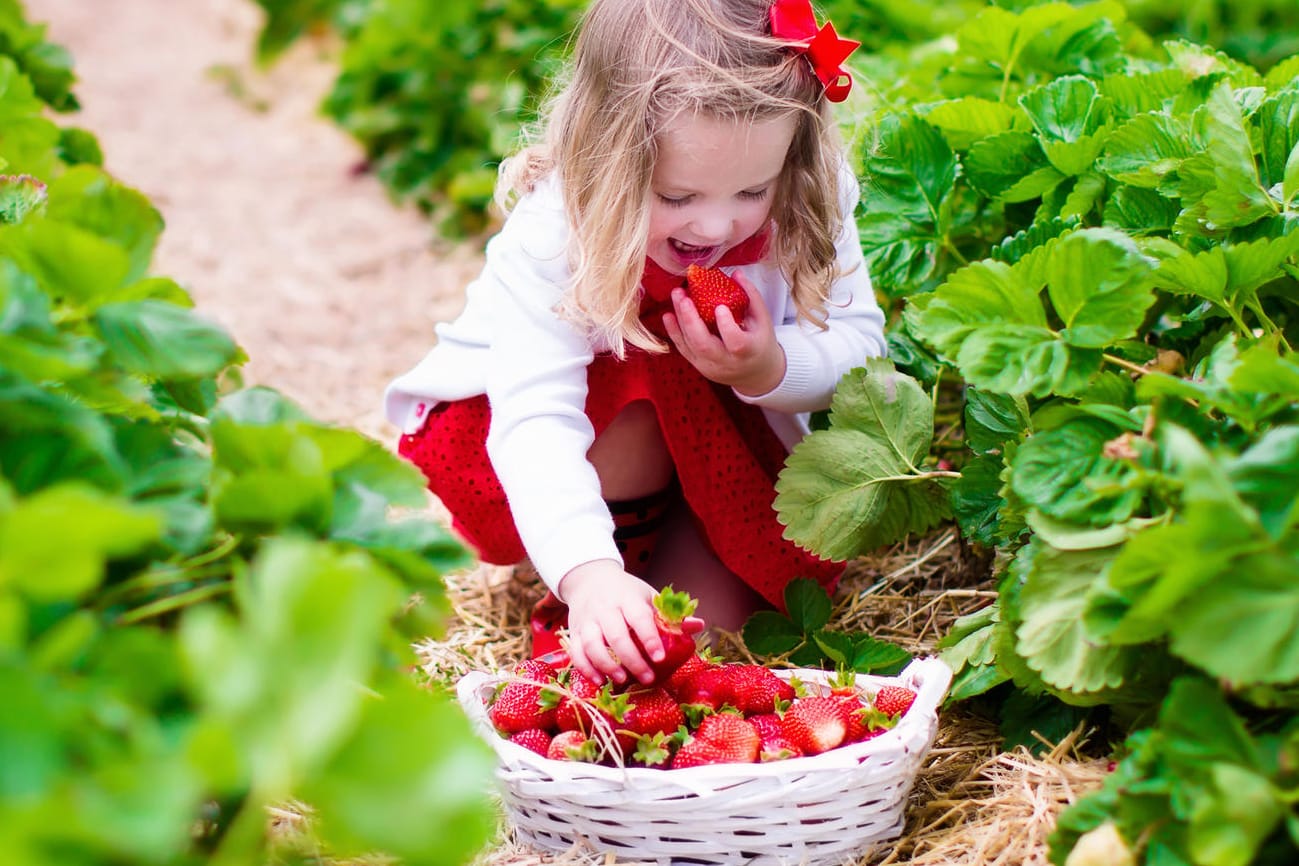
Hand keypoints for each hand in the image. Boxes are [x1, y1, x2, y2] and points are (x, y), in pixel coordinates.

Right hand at [557, 559, 703, 685]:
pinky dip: (586, 669)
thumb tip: (699, 625)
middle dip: (632, 659)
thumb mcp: (647, 596)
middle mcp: (604, 608)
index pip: (639, 618)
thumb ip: (669, 615)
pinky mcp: (573, 632)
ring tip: (622, 680)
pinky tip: (600, 681)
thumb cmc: (624, 592)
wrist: (589, 578)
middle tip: (647, 677)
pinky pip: (576, 653)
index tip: (660, 657)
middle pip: (616, 635)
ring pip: (592, 645)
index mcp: (627, 598)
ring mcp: (586, 620)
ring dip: (606, 665)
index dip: (649, 638)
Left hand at [662, 271, 785, 395]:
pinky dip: (674, 331)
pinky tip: (668, 315)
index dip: (726, 326)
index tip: (719, 306)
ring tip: (677, 296)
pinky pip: (683, 349)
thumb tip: (735, 273)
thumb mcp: (763, 320)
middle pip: (704, 345)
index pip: (736, 342)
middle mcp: (727, 363)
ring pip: (690, 346)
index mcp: (748, 351)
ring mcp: (710, 367)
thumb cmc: (760, 342)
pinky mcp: (698, 366)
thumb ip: (751, 296)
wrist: (755, 373)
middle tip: (684, 297)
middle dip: (691, 320)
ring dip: (680, 320)